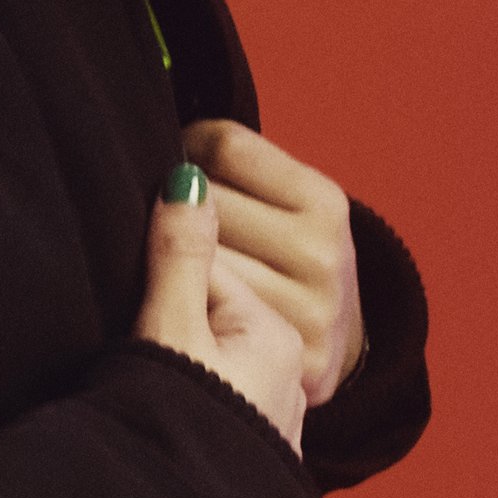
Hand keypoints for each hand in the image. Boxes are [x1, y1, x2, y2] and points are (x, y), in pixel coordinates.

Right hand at [137, 166, 309, 450]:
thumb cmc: (179, 426)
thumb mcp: (170, 330)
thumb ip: (178, 254)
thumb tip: (187, 177)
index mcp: (276, 335)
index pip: (207, 269)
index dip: (159, 276)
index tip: (131, 303)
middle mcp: (287, 372)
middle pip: (213, 311)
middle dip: (170, 314)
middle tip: (137, 347)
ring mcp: (271, 414)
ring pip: (211, 356)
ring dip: (176, 358)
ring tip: (148, 384)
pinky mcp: (249, 450)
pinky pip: (215, 398)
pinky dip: (189, 395)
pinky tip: (166, 413)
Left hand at [178, 119, 363, 411]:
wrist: (334, 339)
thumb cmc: (286, 252)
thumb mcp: (282, 198)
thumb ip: (230, 162)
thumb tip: (163, 135)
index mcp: (324, 203)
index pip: (223, 147)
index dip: (190, 149)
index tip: (186, 167)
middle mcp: (322, 256)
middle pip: (204, 204)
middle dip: (181, 207)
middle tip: (181, 221)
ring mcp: (307, 313)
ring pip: (198, 263)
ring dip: (175, 259)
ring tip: (188, 263)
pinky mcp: (288, 362)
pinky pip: (204, 318)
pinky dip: (185, 306)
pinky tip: (193, 305)